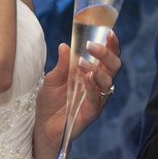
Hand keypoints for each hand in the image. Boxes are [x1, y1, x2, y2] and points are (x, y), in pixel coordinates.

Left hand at [33, 31, 121, 158]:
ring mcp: (97, 97)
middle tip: (92, 45)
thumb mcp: (52, 78)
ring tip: (83, 63)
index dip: (111, 44)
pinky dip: (93, 86)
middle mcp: (98, 83)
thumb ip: (62, 64)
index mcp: (92, 71)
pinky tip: (87, 78)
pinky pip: (98, 98)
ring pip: (108, 81)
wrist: (43, 126)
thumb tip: (65, 46)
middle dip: (107, 53)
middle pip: (114, 65)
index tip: (109, 32)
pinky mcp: (92, 112)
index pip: (107, 56)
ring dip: (98, 69)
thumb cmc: (50, 101)